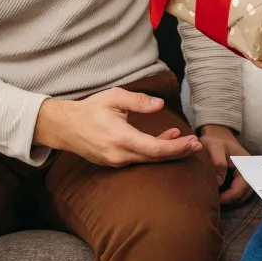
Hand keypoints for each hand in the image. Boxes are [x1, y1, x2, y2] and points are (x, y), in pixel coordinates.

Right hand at [34, 88, 202, 166]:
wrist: (64, 127)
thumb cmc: (89, 109)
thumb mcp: (114, 97)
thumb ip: (138, 101)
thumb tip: (160, 105)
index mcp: (120, 138)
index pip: (154, 149)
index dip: (176, 148)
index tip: (192, 142)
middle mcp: (119, 155)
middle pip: (155, 159)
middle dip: (178, 152)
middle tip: (197, 145)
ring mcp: (115, 161)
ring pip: (148, 161)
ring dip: (168, 152)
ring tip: (186, 143)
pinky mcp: (113, 162)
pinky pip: (139, 160)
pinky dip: (154, 153)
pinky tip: (165, 142)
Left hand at [199, 125, 252, 205]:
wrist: (217, 134)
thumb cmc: (215, 140)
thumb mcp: (214, 148)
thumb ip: (218, 163)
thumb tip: (219, 182)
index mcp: (245, 164)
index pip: (242, 187)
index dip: (230, 197)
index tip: (217, 200)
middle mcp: (248, 170)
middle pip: (244, 193)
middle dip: (232, 201)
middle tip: (216, 203)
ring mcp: (245, 174)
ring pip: (242, 194)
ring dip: (232, 200)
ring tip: (218, 201)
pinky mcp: (239, 176)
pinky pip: (239, 190)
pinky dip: (231, 195)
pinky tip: (220, 196)